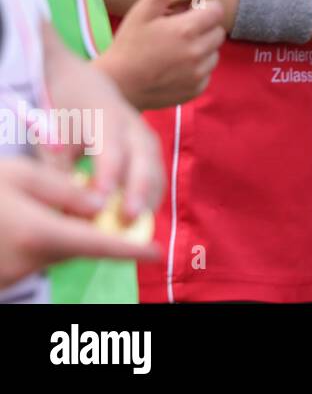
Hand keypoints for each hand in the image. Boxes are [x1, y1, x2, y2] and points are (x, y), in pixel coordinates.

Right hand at [0, 158, 158, 287]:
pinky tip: (23, 221)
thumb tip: (100, 206)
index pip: (98, 244)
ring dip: (61, 232)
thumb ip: (66, 191)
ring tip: (37, 206)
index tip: (157, 253)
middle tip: (80, 204)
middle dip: (88, 228)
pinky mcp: (6, 277)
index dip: (130, 250)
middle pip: (79, 246)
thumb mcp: (20, 175)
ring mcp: (16, 273)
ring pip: (58, 251)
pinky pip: (37, 257)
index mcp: (38, 231)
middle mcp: (30, 260)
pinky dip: (42, 240)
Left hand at [43, 41, 162, 221]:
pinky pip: (156, 171)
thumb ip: (59, 168)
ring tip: (138, 224)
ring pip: (154, 165)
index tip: (100, 201)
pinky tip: (142, 216)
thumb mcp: (53, 134)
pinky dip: (152, 194)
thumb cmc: (63, 113)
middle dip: (138, 187)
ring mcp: (145, 134)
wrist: (84, 85)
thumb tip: (66, 205)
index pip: (110, 147)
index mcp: (103, 116)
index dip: (108, 174)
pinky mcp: (150, 147)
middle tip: (129, 217)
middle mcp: (131, 124)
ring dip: (149, 195)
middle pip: (142, 156)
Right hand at [98, 0, 225, 108]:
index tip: (190, 10)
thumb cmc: (128, 44)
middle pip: (218, 31)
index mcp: (186, 30)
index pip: (217, 10)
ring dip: (203, 47)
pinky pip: (208, 72)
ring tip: (178, 47)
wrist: (117, 85)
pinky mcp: (196, 89)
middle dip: (204, 26)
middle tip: (181, 28)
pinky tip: (177, 65)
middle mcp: (197, 52)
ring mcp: (198, 73)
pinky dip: (198, 67)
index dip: (205, 7)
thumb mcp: (141, 12)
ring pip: (214, 52)